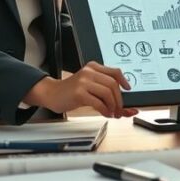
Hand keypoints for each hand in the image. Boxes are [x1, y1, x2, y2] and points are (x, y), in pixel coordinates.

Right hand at [24, 61, 138, 117]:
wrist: (51, 93)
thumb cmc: (70, 91)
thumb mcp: (88, 84)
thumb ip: (103, 89)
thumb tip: (123, 104)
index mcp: (93, 67)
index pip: (114, 72)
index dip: (124, 81)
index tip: (128, 89)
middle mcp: (89, 72)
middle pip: (113, 85)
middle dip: (119, 99)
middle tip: (120, 109)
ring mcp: (84, 82)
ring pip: (107, 93)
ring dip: (113, 106)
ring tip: (113, 113)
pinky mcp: (79, 93)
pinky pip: (98, 102)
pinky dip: (105, 110)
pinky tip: (106, 113)